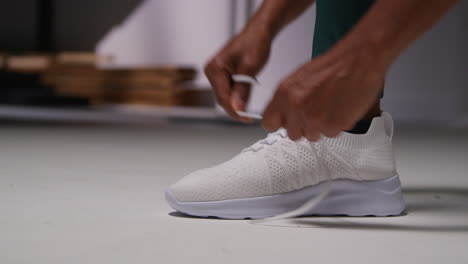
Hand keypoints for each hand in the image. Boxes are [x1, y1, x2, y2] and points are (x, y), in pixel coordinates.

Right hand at [205, 26, 272, 121]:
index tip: (246, 119)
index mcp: (215, 68)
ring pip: (226, 96)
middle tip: (250, 116)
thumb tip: (238, 108)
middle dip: (235, 107)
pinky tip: (246, 95)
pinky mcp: (223, 75)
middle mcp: (212, 71)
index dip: (234, 111)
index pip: (222, 98)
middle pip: (222, 98)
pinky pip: (229, 90)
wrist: (259, 32)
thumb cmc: (254, 43)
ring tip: (250, 103)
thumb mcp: (250, 68)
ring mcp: (216, 73)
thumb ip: (242, 90)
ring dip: (237, 101)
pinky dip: (238, 95)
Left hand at [262, 44, 385, 140]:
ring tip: (330, 107)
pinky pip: (330, 134)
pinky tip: (340, 109)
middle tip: (314, 112)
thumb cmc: (333, 65)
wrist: (358, 60)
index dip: (279, 124)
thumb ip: (287, 98)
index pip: (268, 123)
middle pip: (292, 134)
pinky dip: (336, 125)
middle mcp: (296, 106)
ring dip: (321, 126)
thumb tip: (282, 113)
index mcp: (284, 93)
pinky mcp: (333, 125)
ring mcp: (314, 118)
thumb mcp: (299, 78)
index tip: (284, 123)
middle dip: (303, 127)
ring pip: (312, 135)